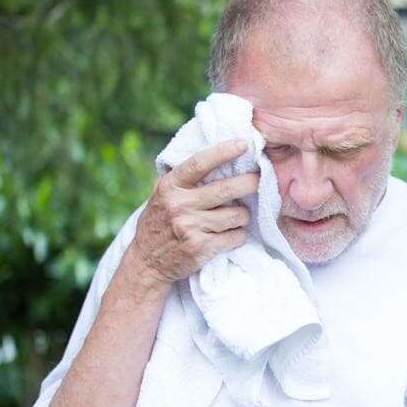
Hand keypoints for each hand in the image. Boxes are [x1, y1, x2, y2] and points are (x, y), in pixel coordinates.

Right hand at [130, 139, 257, 284]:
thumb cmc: (160, 222)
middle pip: (227, 189)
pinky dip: (238, 235)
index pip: (200, 163)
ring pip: (237, 215)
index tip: (244, 144)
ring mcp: (190, 227)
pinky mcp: (201, 248)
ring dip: (243, 216)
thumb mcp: (162, 195)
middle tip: (260, 180)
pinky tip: (230, 235)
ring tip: (236, 217)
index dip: (224, 152)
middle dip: (251, 183)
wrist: (147, 262)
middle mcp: (179, 205)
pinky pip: (236, 236)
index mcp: (170, 187)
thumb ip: (184, 179)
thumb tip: (219, 156)